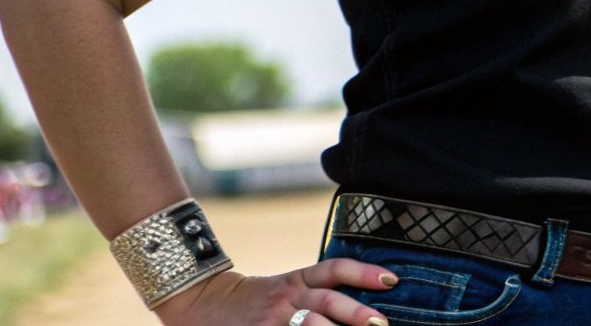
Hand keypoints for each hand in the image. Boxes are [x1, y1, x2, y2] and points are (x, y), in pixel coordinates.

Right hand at [152, 258, 399, 325]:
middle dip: (356, 314)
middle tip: (381, 324)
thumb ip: (314, 292)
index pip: (334, 270)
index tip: (392, 280)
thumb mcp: (283, 287)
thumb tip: (361, 311)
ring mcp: (273, 319)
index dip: (364, 273)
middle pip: (328, 302)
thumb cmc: (251, 299)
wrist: (199, 301)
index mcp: (295, 280)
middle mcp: (287, 297)